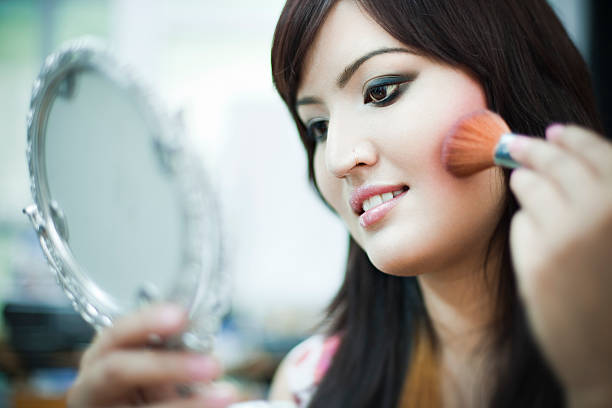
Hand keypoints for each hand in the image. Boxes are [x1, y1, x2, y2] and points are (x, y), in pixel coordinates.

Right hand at [67, 303, 239, 406]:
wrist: (128, 407)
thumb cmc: (141, 382)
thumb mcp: (148, 361)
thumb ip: (168, 347)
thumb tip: (202, 330)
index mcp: (101, 356)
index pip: (117, 333)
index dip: (146, 322)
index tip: (179, 316)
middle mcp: (93, 386)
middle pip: (120, 370)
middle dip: (168, 366)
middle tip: (212, 365)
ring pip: (143, 407)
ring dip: (190, 403)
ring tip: (226, 394)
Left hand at [508, 124, 611, 406]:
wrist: (609, 357)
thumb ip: (603, 198)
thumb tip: (570, 155)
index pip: (597, 152)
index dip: (572, 138)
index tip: (554, 131)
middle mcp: (602, 212)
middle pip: (555, 161)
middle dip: (531, 148)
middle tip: (513, 143)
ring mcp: (567, 236)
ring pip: (529, 186)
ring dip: (523, 181)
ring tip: (522, 182)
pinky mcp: (536, 261)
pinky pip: (520, 223)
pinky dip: (524, 224)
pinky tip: (533, 235)